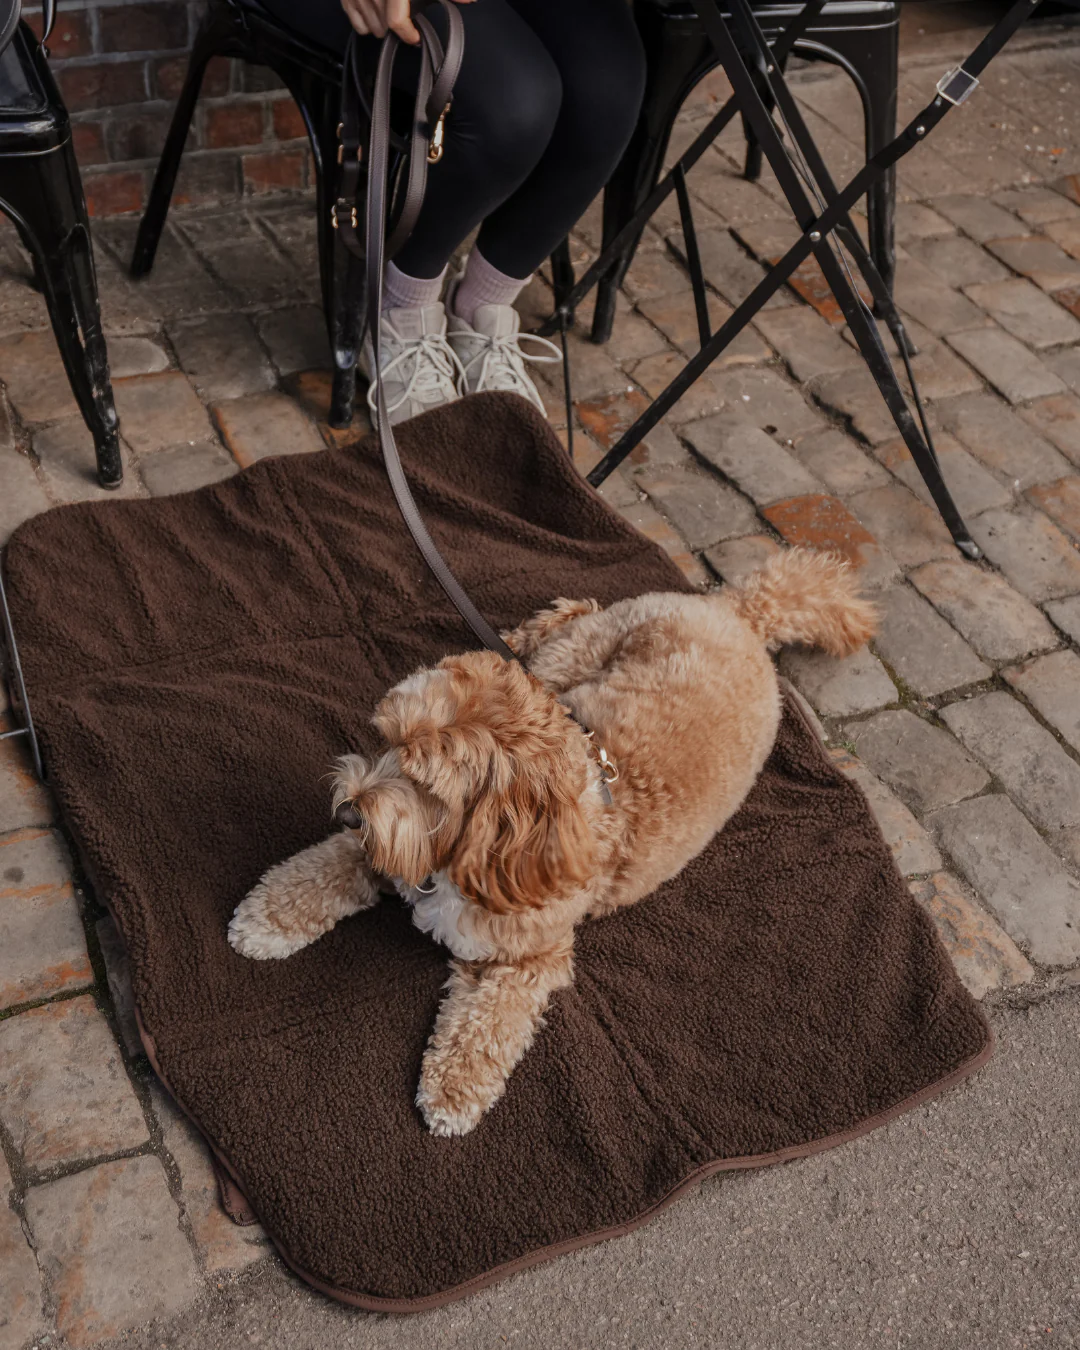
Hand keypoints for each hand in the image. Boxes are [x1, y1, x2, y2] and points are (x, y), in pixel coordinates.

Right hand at [339, 0, 471, 45]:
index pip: (396, 21)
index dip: (408, 33)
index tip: (416, 37)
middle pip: (384, 27)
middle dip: (398, 28)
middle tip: (407, 19)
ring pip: (370, 27)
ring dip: (382, 26)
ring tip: (392, 15)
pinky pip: (354, 21)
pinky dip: (365, 21)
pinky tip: (375, 12)